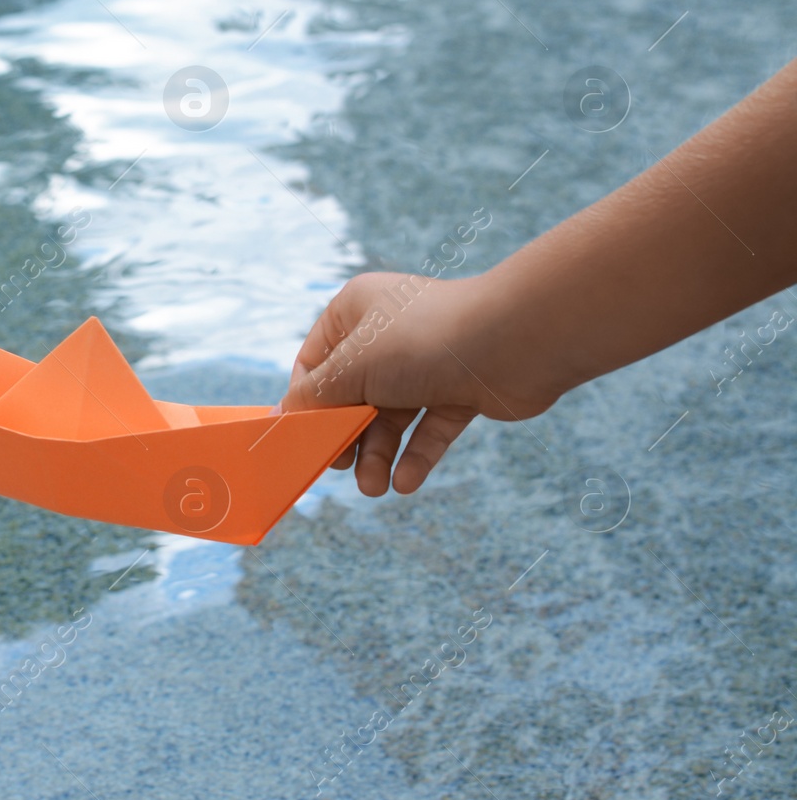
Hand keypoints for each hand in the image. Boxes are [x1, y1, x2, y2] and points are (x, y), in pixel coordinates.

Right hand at [278, 271, 560, 496]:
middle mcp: (389, 333)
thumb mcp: (352, 367)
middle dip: (347, 436)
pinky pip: (428, 427)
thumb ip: (315, 397)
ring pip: (390, 417)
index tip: (302, 440)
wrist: (515, 342)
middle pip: (353, 395)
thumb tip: (284, 417)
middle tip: (342, 467)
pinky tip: (406, 483)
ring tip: (375, 488)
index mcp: (356, 310)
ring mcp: (426, 363)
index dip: (307, 403)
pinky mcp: (459, 390)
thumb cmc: (423, 341)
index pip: (316, 362)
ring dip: (379, 455)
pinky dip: (415, 455)